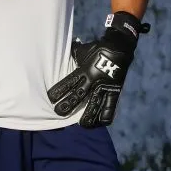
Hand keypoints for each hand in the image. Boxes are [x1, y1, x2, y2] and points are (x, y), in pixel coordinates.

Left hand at [47, 12, 149, 127]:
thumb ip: (71, 56)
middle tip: (59, 112)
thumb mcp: (81, 51)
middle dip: (68, 105)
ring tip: (82, 124)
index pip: (69, 82)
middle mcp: (94, 80)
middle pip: (79, 95)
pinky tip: (100, 123)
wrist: (119, 46)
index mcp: (84, 69)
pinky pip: (111, 105)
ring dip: (88, 115)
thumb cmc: (96, 49)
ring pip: (95, 104)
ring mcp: (106, 86)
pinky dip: (106, 115)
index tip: (51, 98)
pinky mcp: (116, 90)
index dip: (60, 90)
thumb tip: (56, 52)